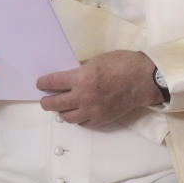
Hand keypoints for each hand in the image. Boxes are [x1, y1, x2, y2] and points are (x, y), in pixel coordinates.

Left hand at [37, 50, 163, 127]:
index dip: (43, 83)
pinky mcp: (101, 119)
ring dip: (61, 111)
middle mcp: (83, 96)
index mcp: (81, 77)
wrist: (144, 80)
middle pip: (55, 103)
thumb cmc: (123, 64)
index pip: (53, 82)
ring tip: (61, 106)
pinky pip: (83, 123)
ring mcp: (92, 110)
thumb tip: (70, 73)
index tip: (40, 84)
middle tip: (45, 100)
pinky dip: (78, 118)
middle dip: (46, 102)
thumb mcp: (98, 59)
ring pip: (67, 117)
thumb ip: (82, 68)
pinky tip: (78, 112)